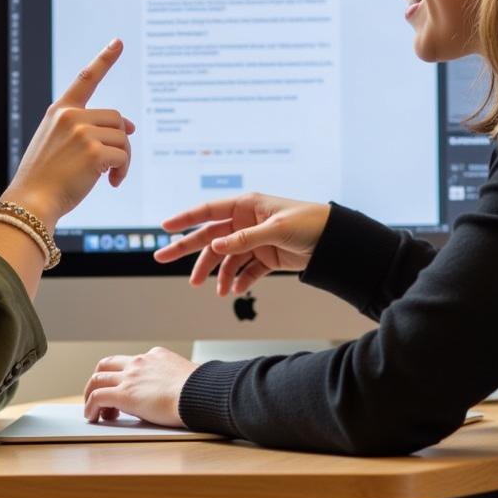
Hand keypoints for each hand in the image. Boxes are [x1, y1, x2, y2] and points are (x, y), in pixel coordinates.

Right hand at [5, 39, 134, 227]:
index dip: (104, 59)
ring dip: (123, 160)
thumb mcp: (58, 145)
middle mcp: (71, 116)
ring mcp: (82, 132)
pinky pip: (123, 157)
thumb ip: (87, 130)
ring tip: (110, 177)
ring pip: (123, 138)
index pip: (86, 78)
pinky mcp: (94, 151)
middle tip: (114, 165)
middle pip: (117, 119)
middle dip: (121, 142)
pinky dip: (123, 171)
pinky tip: (111, 183)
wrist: (31, 202)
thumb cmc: (46, 179)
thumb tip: (130, 127)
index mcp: (60, 111)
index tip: (118, 42)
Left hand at [83, 346, 198, 426]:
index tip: (125, 390)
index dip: (124, 377)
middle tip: (99, 395)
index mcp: (156, 356)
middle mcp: (140, 362)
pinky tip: (91, 417)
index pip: (132, 361)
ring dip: (91, 393)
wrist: (200, 393)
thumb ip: (176, 381)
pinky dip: (90, 406)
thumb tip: (181, 393)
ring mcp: (131, 376)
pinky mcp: (124, 394)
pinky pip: (97, 397)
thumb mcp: (186, 378)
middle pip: (108, 364)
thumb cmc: (200, 391)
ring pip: (98, 378)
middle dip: (99, 378)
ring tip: (92, 410)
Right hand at [154, 192, 330, 296]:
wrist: (336, 241)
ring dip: (217, 273)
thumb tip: (216, 245)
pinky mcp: (266, 257)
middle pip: (209, 236)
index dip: (185, 218)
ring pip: (226, 258)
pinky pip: (245, 270)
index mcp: (246, 206)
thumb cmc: (309, 223)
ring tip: (215, 290)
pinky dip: (239, 280)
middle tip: (161, 258)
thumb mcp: (275, 229)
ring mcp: (254, 240)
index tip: (164, 227)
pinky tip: (236, 290)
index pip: (208, 210)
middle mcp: (246, 222)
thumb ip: (244, 239)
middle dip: (187, 249)